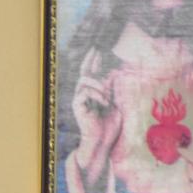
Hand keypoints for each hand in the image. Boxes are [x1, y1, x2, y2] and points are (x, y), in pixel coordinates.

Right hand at [68, 57, 121, 189]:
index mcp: (93, 94)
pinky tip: (105, 103)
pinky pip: (85, 92)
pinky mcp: (78, 106)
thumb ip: (112, 91)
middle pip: (84, 72)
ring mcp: (79, 100)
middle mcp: (84, 95)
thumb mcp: (115, 105)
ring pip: (84, 80)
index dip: (94, 61)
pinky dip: (97, 95)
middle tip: (96, 50)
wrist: (102, 143)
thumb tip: (112, 74)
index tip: (98, 50)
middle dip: (90, 60)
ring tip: (107, 98)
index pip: (92, 73)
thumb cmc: (109, 128)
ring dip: (98, 85)